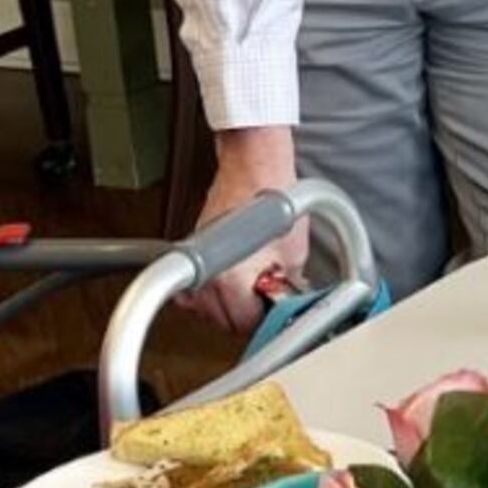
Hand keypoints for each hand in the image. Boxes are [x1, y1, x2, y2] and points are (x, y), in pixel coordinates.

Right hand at [185, 125, 308, 327]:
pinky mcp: (194, 250)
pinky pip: (193, 288)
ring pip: (206, 307)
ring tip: (250, 291)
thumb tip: (290, 303)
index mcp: (231, 279)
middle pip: (222, 319)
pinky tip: (224, 286)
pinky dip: (206, 292)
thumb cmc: (271, 195)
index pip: (245, 323)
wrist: (252, 164)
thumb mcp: (295, 252)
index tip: (275, 315)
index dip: (266, 321)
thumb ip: (289, 286)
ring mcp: (197, 263)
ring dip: (227, 306)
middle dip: (247, 314)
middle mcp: (207, 274)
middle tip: (267, 302)